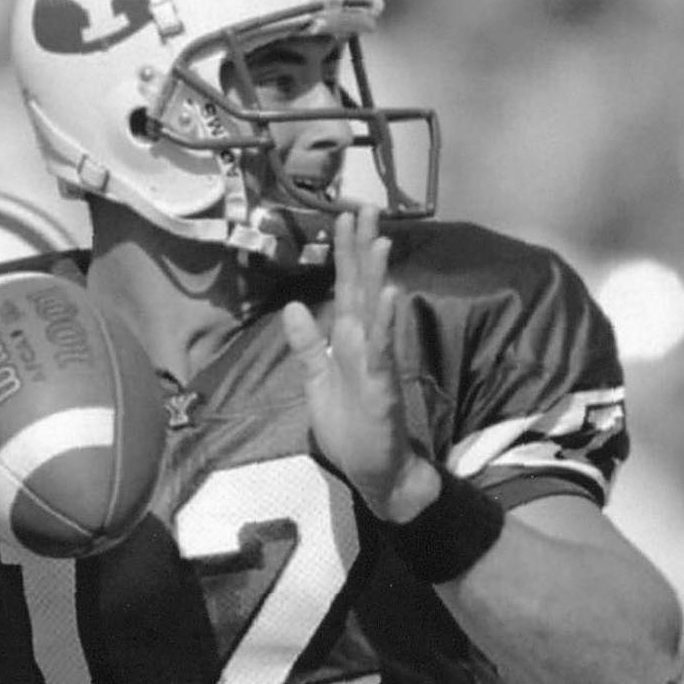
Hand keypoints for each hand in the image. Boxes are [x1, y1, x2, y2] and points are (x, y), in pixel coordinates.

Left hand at [283, 207, 434, 521]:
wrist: (381, 476)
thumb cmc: (353, 432)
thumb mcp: (316, 384)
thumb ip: (307, 347)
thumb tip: (294, 307)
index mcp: (347, 343)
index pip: (345, 290)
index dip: (343, 254)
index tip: (343, 217)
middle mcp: (364, 346)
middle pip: (361, 289)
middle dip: (362, 249)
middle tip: (366, 208)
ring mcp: (376, 364)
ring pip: (374, 312)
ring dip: (377, 276)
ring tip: (380, 239)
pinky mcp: (383, 387)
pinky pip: (381, 350)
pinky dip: (384, 322)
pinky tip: (388, 295)